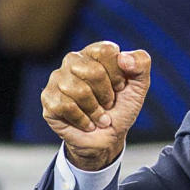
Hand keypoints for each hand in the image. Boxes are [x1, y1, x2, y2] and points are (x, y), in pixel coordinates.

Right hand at [42, 42, 150, 170]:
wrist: (107, 138)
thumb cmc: (121, 108)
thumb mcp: (139, 85)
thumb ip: (141, 63)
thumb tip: (123, 57)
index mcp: (94, 52)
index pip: (106, 51)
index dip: (117, 74)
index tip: (120, 87)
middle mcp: (73, 61)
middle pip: (93, 71)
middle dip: (107, 95)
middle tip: (108, 105)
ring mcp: (57, 79)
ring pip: (79, 91)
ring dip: (96, 110)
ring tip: (99, 116)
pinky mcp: (48, 98)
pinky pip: (66, 106)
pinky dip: (83, 120)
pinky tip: (87, 123)